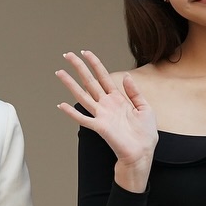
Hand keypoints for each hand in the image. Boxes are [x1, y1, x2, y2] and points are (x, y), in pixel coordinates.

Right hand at [55, 50, 158, 191]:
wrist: (143, 153)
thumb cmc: (145, 135)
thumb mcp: (145, 108)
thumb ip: (134, 92)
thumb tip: (126, 76)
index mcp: (118, 99)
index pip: (103, 76)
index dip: (95, 63)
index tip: (85, 52)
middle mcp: (107, 105)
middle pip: (90, 82)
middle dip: (78, 68)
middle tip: (67, 55)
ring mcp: (102, 115)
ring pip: (83, 96)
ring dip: (70, 84)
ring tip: (59, 73)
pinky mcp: (100, 127)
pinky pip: (83, 118)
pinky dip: (72, 112)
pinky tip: (61, 105)